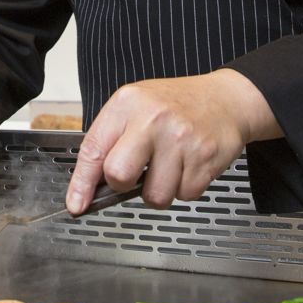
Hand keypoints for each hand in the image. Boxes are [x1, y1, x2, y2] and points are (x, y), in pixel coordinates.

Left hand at [65, 69, 281, 211]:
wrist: (226, 99)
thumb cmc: (175, 105)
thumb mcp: (136, 107)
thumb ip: (112, 139)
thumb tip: (91, 184)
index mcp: (128, 104)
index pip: (94, 149)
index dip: (82, 183)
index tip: (76, 204)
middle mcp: (153, 119)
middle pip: (120, 175)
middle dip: (124, 185)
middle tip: (137, 175)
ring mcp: (181, 139)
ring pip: (155, 196)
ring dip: (160, 190)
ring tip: (168, 166)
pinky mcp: (205, 158)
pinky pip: (185, 195)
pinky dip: (184, 188)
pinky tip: (188, 165)